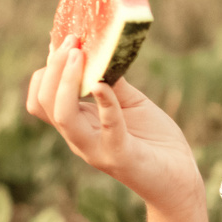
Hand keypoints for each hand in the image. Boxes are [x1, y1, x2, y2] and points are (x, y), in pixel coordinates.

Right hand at [24, 37, 203, 213]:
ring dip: (66, 82)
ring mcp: (96, 150)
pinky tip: (103, 84)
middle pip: (44, 102)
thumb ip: (114, 83)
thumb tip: (101, 50)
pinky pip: (108, 128)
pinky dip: (105, 103)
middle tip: (72, 42)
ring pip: (62, 116)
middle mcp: (79, 138)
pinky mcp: (121, 157)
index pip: (42, 98)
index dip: (47, 70)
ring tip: (78, 55)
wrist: (180, 179)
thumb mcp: (131, 103)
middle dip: (53, 68)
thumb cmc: (154, 141)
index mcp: (78, 124)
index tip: (65, 42)